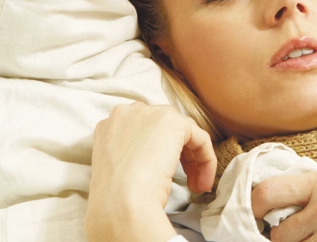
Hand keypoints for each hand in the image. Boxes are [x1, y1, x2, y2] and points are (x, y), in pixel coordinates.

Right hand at [85, 102, 215, 241]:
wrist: (120, 203)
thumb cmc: (116, 198)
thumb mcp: (118, 169)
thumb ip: (133, 154)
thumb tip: (158, 161)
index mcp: (110, 125)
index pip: (144, 131)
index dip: (160, 153)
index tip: (166, 175)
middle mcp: (128, 113)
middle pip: (165, 128)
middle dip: (179, 154)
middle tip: (187, 181)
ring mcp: (150, 114)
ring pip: (184, 132)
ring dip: (194, 159)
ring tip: (196, 185)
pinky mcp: (173, 122)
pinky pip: (200, 137)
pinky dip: (206, 159)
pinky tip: (203, 181)